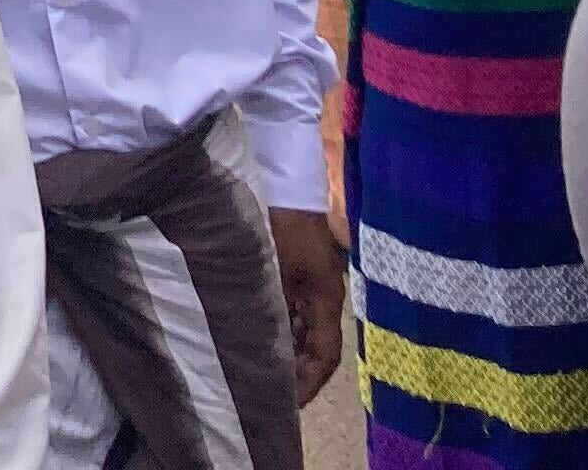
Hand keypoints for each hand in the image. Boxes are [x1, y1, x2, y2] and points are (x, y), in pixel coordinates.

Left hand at [272, 209, 348, 401]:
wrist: (286, 184)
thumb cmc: (283, 224)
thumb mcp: (276, 266)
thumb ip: (274, 304)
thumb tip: (266, 344)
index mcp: (326, 299)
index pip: (325, 355)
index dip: (309, 382)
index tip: (291, 404)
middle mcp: (324, 299)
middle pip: (316, 348)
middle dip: (298, 375)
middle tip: (272, 397)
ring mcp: (313, 288)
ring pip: (305, 333)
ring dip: (289, 355)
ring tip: (264, 377)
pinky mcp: (300, 277)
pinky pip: (295, 315)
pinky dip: (282, 333)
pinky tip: (261, 342)